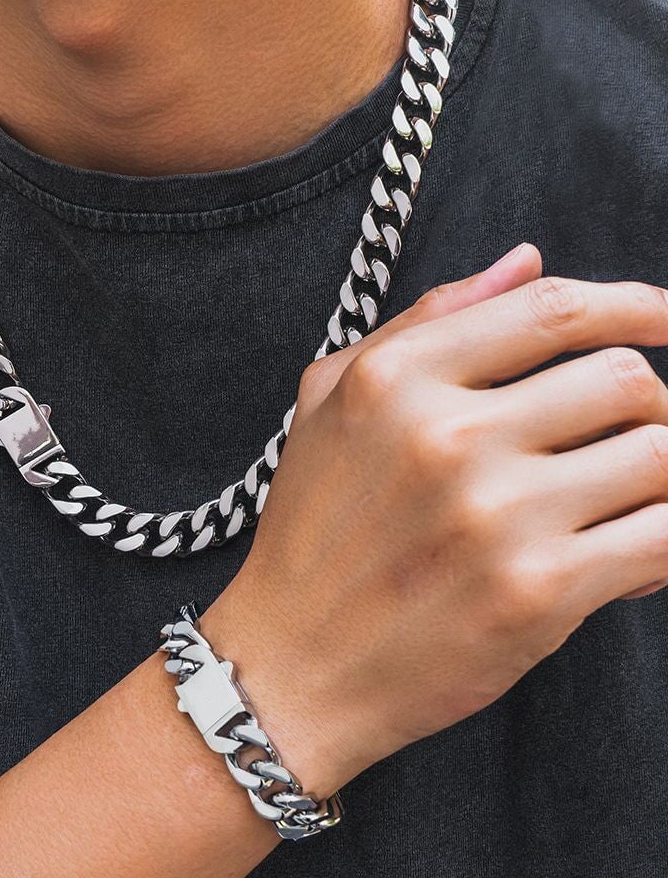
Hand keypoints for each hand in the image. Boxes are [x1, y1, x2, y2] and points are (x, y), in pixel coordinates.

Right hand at [204, 243, 667, 797]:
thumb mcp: (332, 403)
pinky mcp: (538, 593)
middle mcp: (446, 435)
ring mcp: (495, 514)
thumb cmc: (312, 529)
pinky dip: (667, 536)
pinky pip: (664, 536)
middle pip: (623, 378)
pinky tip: (635, 548)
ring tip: (624, 492)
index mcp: (394, 379)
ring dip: (657, 469)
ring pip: (658, 452)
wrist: (291, 663)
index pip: (551, 309)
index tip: (660, 317)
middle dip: (644, 403)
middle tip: (622, 433)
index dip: (631, 304)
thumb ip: (423, 320)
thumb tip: (521, 259)